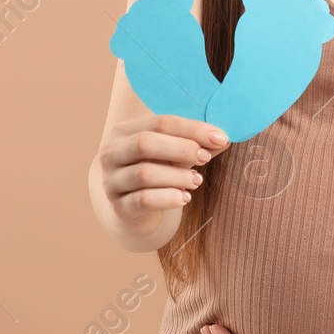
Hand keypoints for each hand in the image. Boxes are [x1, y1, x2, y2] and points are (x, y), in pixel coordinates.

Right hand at [96, 114, 230, 236]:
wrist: (135, 210)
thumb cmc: (158, 173)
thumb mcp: (174, 155)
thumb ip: (195, 145)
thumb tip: (222, 139)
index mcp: (124, 131)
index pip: (159, 123)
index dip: (191, 129)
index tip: (220, 138)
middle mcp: (111, 153)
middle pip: (144, 143)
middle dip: (181, 149)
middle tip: (205, 158)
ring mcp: (111, 181)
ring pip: (144, 174)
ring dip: (177, 177)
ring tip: (196, 180)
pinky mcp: (119, 207)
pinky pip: (143, 200)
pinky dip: (169, 198)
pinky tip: (184, 198)